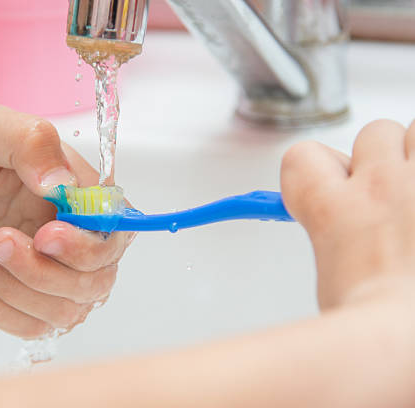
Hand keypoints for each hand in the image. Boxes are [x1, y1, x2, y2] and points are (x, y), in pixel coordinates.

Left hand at [0, 102, 133, 337]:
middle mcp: (71, 232)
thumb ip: (30, 145)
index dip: (86, 247)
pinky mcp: (17, 289)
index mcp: (77, 191)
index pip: (113, 234)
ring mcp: (46, 266)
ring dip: (16, 290)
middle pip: (95, 282)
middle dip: (42, 273)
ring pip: (65, 311)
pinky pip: (30, 325)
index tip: (44, 236)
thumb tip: (62, 183)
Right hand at [281, 119, 414, 308]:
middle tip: (393, 197)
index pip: (302, 157)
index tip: (328, 182)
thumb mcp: (331, 286)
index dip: (315, 170)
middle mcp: (380, 186)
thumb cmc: (381, 331)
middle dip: (382, 159)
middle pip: (373, 134)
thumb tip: (342, 232)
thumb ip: (334, 243)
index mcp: (333, 211)